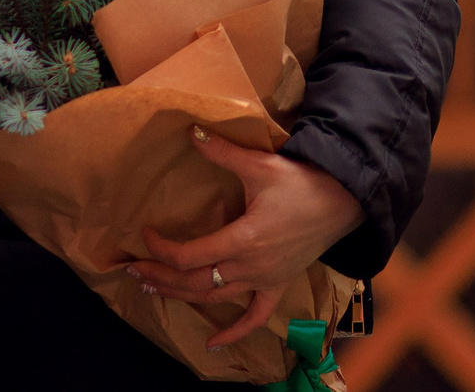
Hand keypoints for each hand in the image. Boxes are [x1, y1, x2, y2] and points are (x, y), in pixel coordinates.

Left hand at [123, 127, 363, 348]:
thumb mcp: (259, 165)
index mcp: (242, 240)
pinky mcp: (278, 285)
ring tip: (152, 291)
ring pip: (214, 298)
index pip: (191, 255)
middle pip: (195, 281)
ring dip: (181, 296)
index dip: (162, 249)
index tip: (145, 236)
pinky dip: (234, 333)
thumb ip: (222, 152)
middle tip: (132, 270)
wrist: (341, 202)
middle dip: (160, 276)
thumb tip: (191, 130)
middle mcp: (250, 266)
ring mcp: (264, 280)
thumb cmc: (300, 183)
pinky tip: (213, 345)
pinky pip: (254, 317)